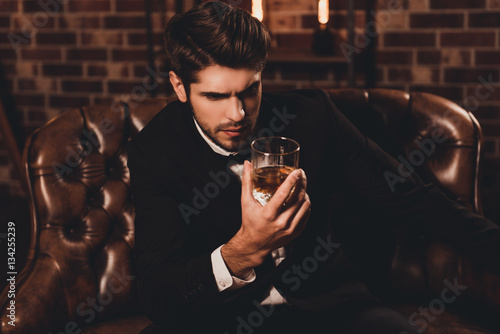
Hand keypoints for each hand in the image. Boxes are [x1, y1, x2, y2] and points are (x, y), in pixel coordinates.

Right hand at [221, 161, 310, 276]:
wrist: (254, 245)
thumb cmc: (250, 223)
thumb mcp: (246, 202)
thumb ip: (247, 182)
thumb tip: (247, 166)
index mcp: (268, 214)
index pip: (283, 193)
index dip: (292, 180)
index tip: (297, 171)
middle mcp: (281, 222)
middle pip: (297, 198)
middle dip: (302, 183)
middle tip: (301, 175)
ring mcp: (289, 228)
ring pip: (305, 206)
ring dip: (305, 193)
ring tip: (302, 186)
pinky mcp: (295, 232)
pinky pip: (306, 215)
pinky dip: (306, 205)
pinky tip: (302, 199)